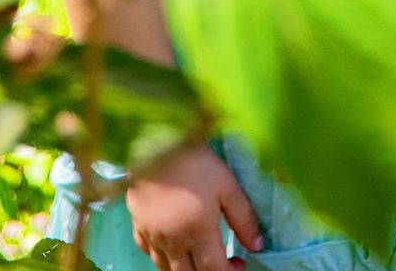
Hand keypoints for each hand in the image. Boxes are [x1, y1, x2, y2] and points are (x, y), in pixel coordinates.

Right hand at [127, 142, 263, 270]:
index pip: (215, 270)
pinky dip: (160, 253)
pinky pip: (146, 250)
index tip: (240, 261)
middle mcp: (172, 241)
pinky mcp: (137, 221)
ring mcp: (152, 233)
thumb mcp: (228, 185)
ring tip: (197, 252)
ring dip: (184, 267)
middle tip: (220, 259)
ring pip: (166, 267)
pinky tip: (170, 241)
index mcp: (197, 233)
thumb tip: (257, 245)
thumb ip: (244, 218)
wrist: (157, 138)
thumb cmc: (195, 160)